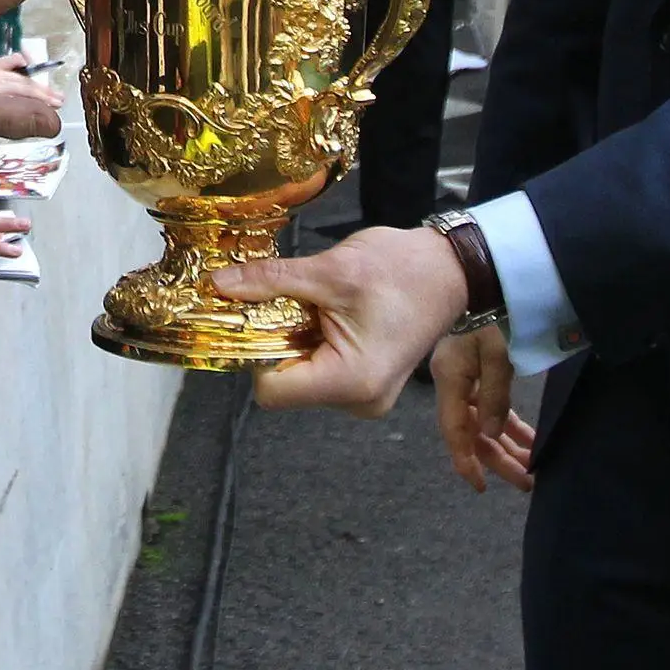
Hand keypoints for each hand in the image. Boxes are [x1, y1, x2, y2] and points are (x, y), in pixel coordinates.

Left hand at [210, 225, 464, 417]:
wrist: (452, 269)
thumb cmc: (402, 269)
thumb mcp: (330, 270)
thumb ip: (270, 281)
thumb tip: (218, 286)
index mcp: (352, 381)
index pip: (271, 389)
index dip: (254, 352)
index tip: (253, 315)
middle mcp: (359, 401)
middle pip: (284, 385)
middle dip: (276, 343)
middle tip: (291, 302)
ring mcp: (364, 397)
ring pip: (300, 377)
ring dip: (295, 341)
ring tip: (318, 305)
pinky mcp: (366, 384)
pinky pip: (320, 371)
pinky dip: (313, 343)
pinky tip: (329, 315)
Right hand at [435, 326, 534, 491]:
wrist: (480, 282)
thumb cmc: (490, 315)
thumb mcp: (496, 354)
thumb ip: (495, 395)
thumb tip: (491, 434)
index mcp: (450, 380)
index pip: (454, 430)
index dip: (465, 460)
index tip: (479, 486)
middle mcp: (452, 386)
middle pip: (472, 433)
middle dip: (497, 460)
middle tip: (525, 483)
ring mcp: (463, 381)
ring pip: (483, 424)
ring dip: (505, 446)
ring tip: (530, 469)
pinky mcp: (476, 376)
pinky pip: (491, 409)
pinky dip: (508, 426)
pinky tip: (527, 441)